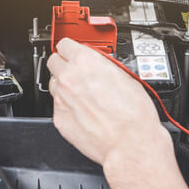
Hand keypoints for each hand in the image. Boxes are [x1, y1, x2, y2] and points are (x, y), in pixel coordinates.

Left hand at [46, 38, 170, 165]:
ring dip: (65, 87)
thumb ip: (104, 67)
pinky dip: (67, 108)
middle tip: (77, 73)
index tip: (73, 53)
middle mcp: (69, 78)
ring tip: (82, 96)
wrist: (131, 143)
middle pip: (54, 61)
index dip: (71, 49)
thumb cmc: (134, 114)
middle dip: (64, 65)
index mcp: (85, 62)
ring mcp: (61, 99)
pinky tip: (83, 113)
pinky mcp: (59, 118)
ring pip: (54, 84)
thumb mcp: (126, 77)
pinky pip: (57, 106)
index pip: (64, 44)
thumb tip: (100, 65)